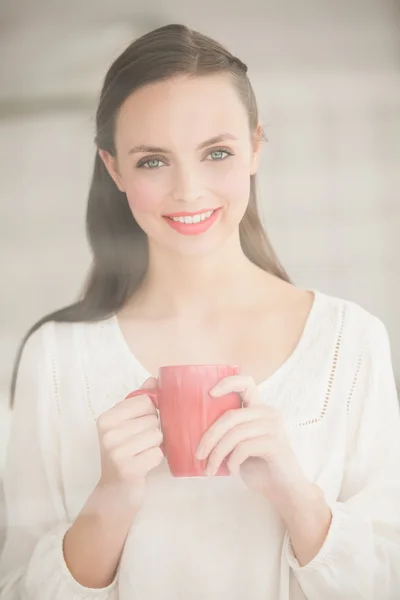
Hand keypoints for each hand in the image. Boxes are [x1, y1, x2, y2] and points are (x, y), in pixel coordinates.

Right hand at [96, 377, 162, 508]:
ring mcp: (116, 451)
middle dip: (154, 432)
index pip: (145, 401)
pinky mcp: (127, 468)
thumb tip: (154, 378)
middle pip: (153, 419)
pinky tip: (143, 465)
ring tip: (141, 454)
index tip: (140, 426)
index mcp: (106, 419)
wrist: (114, 493)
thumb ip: (140, 401)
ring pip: (157, 436)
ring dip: (155, 446)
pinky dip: (155, 459)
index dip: (151, 413)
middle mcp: (108, 433)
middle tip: (140, 444)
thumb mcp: (127, 425)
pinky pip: (157, 454)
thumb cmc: (124, 454)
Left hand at [196, 375, 308, 499]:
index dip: (227, 383)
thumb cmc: (259, 467)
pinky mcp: (276, 443)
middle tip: (198, 454)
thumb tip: (195, 430)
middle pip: (230, 416)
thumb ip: (229, 432)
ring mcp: (273, 427)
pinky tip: (232, 471)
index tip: (210, 394)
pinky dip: (232, 462)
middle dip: (210, 436)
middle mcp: (268, 413)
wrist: (284, 490)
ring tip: (210, 469)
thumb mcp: (240, 445)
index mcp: (259, 409)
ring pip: (234, 434)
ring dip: (217, 454)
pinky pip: (243, 448)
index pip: (246, 383)